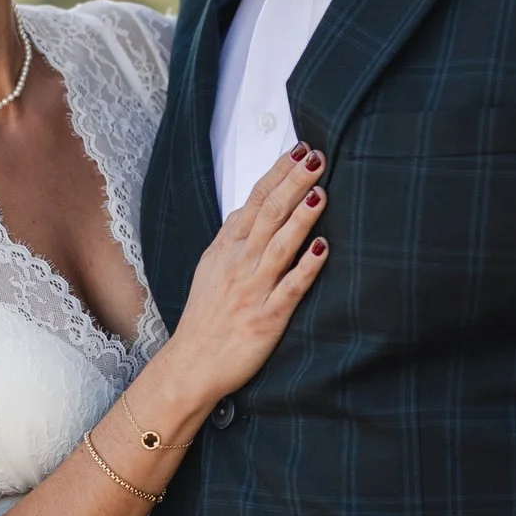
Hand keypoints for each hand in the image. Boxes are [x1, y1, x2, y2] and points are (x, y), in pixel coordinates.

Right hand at [161, 145, 329, 403]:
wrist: (191, 365)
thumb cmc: (205, 317)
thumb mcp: (211, 268)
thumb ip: (233, 238)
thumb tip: (250, 207)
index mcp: (226, 248)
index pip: (254, 200)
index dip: (278, 173)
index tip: (300, 149)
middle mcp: (239, 264)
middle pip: (269, 214)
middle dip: (293, 183)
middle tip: (317, 157)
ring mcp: (253, 290)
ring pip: (280, 245)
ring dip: (302, 216)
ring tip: (321, 191)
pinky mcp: (267, 318)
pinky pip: (290, 288)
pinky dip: (306, 266)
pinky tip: (323, 247)